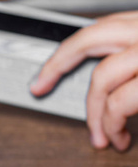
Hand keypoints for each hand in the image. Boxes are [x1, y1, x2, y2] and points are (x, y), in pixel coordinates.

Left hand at [30, 11, 137, 150]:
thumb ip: (128, 65)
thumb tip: (97, 88)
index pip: (98, 29)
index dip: (65, 50)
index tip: (44, 72)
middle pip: (90, 39)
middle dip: (56, 65)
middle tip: (38, 88)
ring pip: (101, 77)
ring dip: (94, 113)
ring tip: (101, 136)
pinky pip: (119, 102)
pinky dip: (112, 124)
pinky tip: (119, 137)